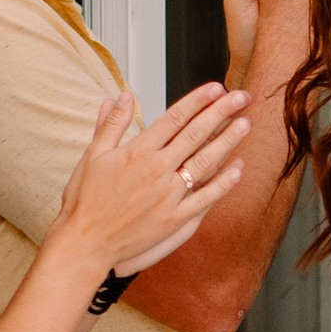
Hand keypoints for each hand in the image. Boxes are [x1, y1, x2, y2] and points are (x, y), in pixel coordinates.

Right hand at [56, 83, 252, 278]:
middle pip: (195, 135)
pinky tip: (238, 169)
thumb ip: (112, 123)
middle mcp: (156, 170)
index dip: (198, 101)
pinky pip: (205, 199)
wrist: (85, 242)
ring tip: (245, 123)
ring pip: (204, 162)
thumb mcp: (92, 155)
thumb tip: (123, 95)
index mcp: (137, 151)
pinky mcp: (174, 219)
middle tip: (241, 97)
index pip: (174, 118)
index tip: (216, 89)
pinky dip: (223, 183)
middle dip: (221, 113)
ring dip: (227, 142)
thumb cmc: (85, 200)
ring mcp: (168, 195)